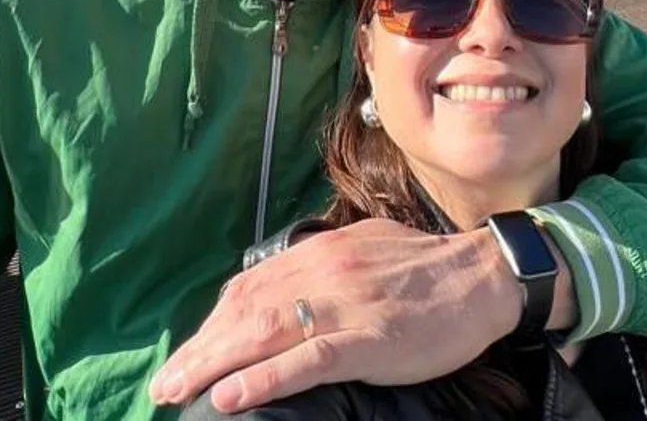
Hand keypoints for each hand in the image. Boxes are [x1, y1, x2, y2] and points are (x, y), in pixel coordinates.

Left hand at [148, 218, 521, 412]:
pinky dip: (263, 378)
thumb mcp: (365, 250)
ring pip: (262, 334)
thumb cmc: (427, 269)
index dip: (211, 324)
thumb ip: (324, 265)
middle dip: (198, 351)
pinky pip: (306, 360)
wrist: (484, 275)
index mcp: (319, 254)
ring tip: (177, 390)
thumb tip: (288, 283)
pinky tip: (230, 396)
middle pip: (243, 313)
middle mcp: (322, 274)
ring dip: (212, 365)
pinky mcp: (369, 340)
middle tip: (163, 384)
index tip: (187, 353)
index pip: (248, 289)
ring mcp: (344, 307)